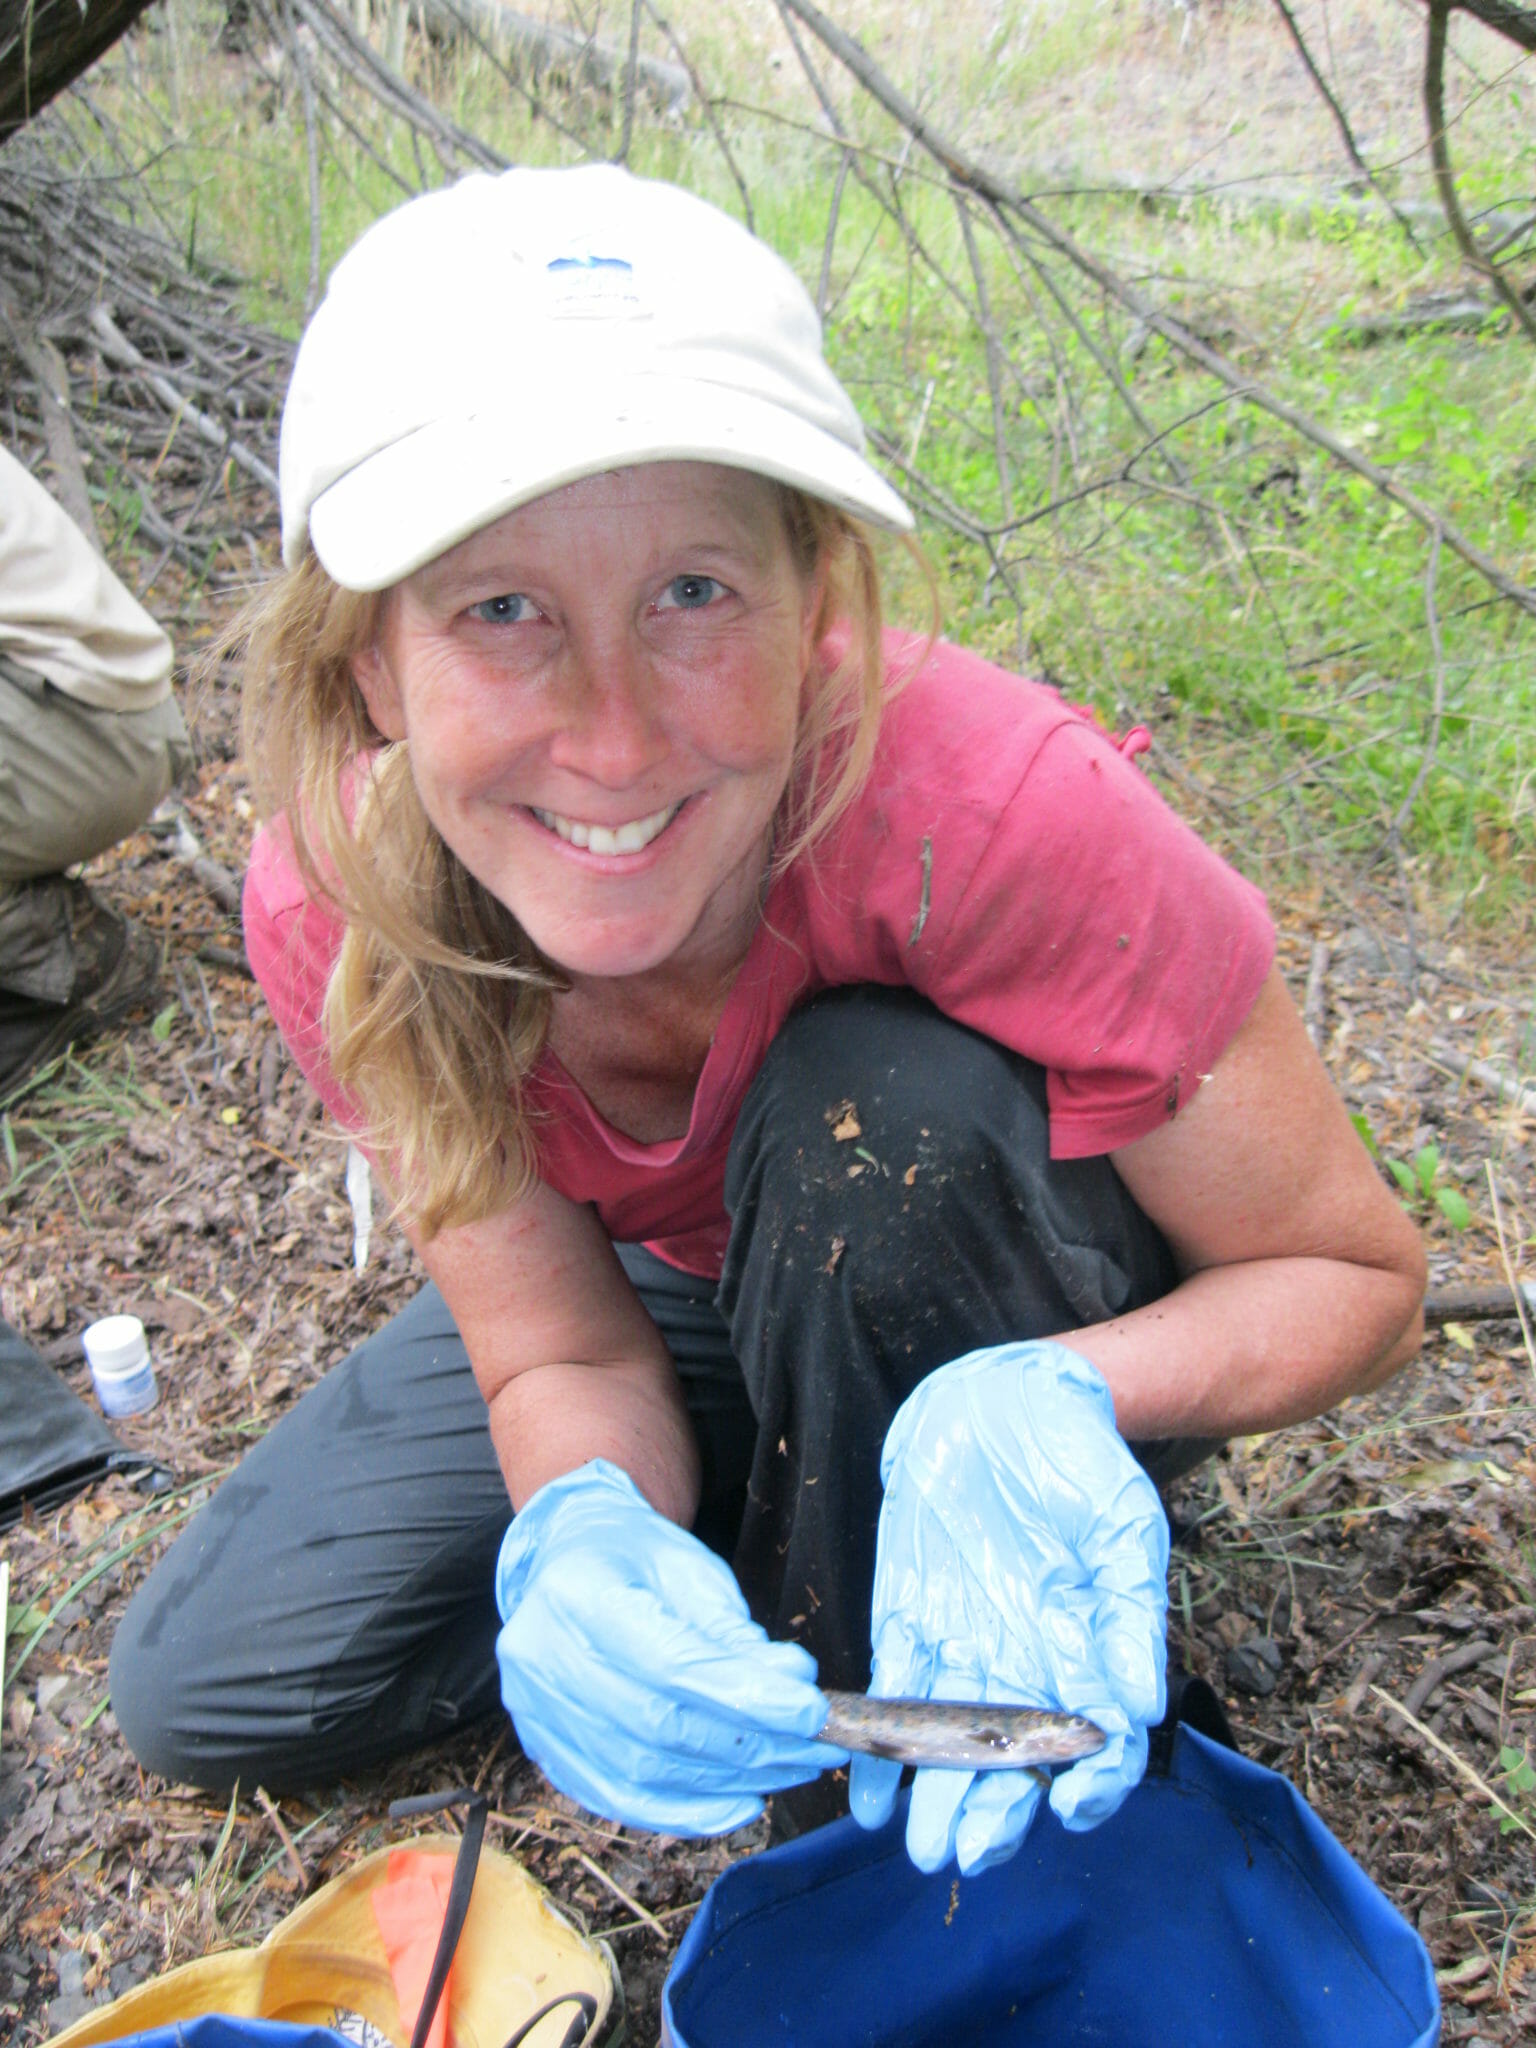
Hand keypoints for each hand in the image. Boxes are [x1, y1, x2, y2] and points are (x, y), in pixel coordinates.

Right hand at [495, 1459, 843, 1833]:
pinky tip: (738, 1803)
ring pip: (644, 1772)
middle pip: (659, 1725)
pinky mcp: (544, 1749)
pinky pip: (620, 1799)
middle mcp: (541, 1655)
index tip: (811, 1712)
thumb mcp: (692, 1570)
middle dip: (749, 1745)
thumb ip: (737, 1634)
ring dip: (729, 1781)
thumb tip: (794, 1686)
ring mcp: (533, 1710)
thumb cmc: (634, 1556)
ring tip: (790, 1768)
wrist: (567, 1559)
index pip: (671, 1663)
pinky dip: (685, 1811)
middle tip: (816, 1746)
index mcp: (578, 1590)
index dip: (746, 1697)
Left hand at [849, 1341, 1167, 1875]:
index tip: (1069, 1807)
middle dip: (991, 1813)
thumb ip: (1129, 1616)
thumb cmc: (1079, 1461)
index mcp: (1087, 1650)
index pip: (1091, 1743)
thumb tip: (1140, 1708)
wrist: (1004, 1399)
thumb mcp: (1121, 1529)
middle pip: (1011, 1760)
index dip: (1087, 1786)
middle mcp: (1026, 1662)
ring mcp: (965, 1645)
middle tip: (968, 1853)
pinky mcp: (908, 1618)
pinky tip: (866, 1797)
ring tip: (922, 1847)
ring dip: (934, 1798)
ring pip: (950, 1742)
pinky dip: (879, 1745)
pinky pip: (892, 1693)